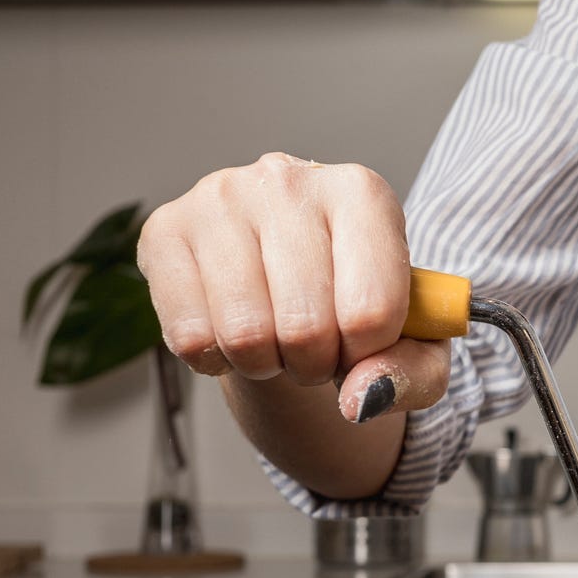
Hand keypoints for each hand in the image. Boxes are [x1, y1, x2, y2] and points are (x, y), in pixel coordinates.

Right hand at [137, 153, 447, 423]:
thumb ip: (412, 376)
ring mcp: (219, 198)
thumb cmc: (359, 310)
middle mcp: (289, 180)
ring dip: (266, 365)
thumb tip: (359, 398)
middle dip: (316, 364)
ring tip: (278, 339)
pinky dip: (215, 359)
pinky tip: (230, 332)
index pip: (371, 310)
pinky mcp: (164, 231)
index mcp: (363, 194)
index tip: (363, 343)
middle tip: (316, 346)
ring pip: (245, 335)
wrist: (291, 284)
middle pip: (306, 328)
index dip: (368, 355)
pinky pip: (189, 335)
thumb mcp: (414, 347)